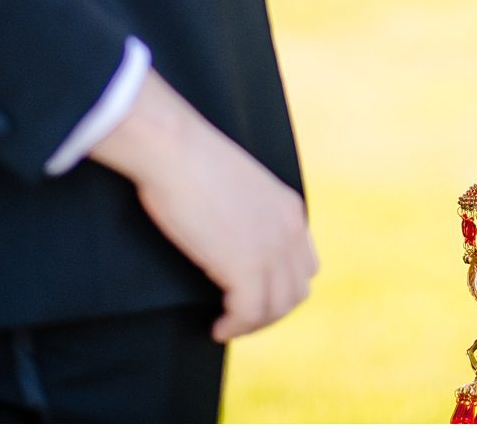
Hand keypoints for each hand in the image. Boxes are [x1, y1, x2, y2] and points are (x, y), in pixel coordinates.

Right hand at [90, 70, 317, 342]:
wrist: (172, 149)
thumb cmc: (186, 159)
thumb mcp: (234, 186)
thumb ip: (245, 211)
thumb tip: (227, 235)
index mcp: (290, 210)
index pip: (303, 265)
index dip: (280, 287)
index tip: (252, 296)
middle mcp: (290, 231)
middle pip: (296, 292)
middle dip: (269, 311)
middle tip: (237, 317)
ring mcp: (271, 250)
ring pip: (276, 308)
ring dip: (252, 324)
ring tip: (226, 326)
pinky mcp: (245, 266)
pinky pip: (249, 313)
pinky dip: (234, 327)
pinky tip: (216, 328)